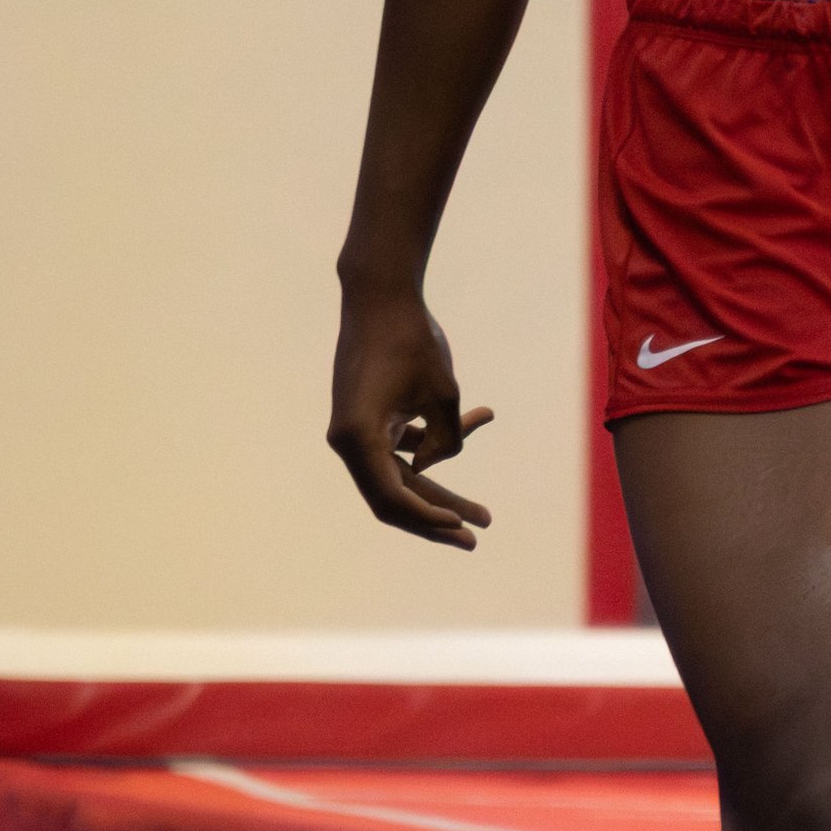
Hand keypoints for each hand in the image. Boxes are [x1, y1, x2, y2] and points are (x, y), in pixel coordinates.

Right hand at [328, 284, 494, 546]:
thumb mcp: (443, 393)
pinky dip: (434, 441)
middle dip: (436, 519)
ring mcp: (355, 430)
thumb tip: (436, 464)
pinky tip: (481, 415)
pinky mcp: (367, 417)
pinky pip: (401, 446)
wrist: (380, 294)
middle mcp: (348, 440)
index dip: (430, 516)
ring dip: (440, 487)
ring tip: (482, 510)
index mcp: (358, 437)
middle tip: (476, 537)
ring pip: (401, 474)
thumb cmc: (412, 339)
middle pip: (395, 496)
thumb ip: (446, 438)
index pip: (393, 496)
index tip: (463, 526)